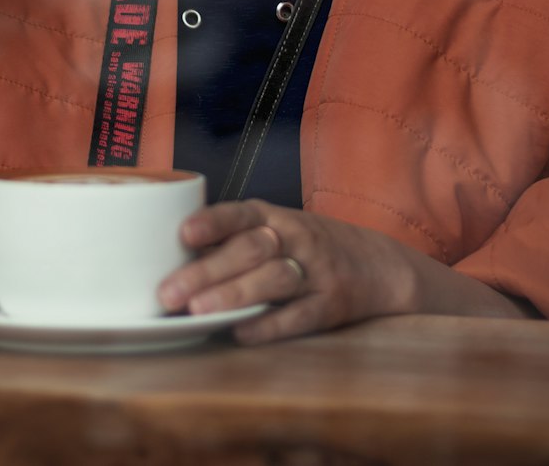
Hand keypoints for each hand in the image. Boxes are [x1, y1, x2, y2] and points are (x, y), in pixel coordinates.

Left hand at [156, 200, 412, 344]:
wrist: (380, 264)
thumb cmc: (308, 246)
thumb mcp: (278, 229)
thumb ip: (234, 240)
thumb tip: (170, 257)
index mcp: (276, 217)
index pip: (241, 215)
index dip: (212, 222)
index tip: (183, 235)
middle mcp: (296, 238)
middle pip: (250, 250)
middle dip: (207, 271)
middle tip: (168, 293)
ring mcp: (317, 271)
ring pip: (273, 279)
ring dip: (234, 294)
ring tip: (198, 311)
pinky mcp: (333, 305)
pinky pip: (300, 315)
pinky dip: (270, 325)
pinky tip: (240, 333)